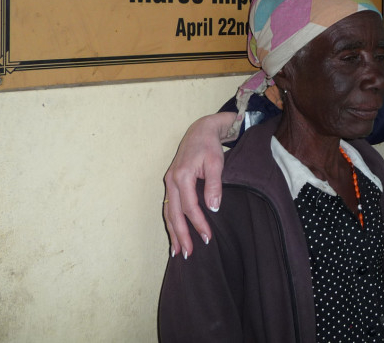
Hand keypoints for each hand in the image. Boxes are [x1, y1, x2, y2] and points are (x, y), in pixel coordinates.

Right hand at [163, 112, 234, 257]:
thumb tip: (213, 208)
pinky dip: (170, 221)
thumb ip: (214, 185)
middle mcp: (171, 180)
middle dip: (181, 235)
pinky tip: (173, 234)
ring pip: (168, 212)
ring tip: (177, 251)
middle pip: (174, 213)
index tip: (207, 237)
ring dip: (172, 232)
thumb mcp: (216, 162)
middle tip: (188, 254)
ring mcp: (168, 181)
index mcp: (182, 175)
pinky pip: (168, 206)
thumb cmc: (210, 146)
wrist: (200, 130)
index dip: (198, 224)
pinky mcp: (170, 183)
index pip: (190, 206)